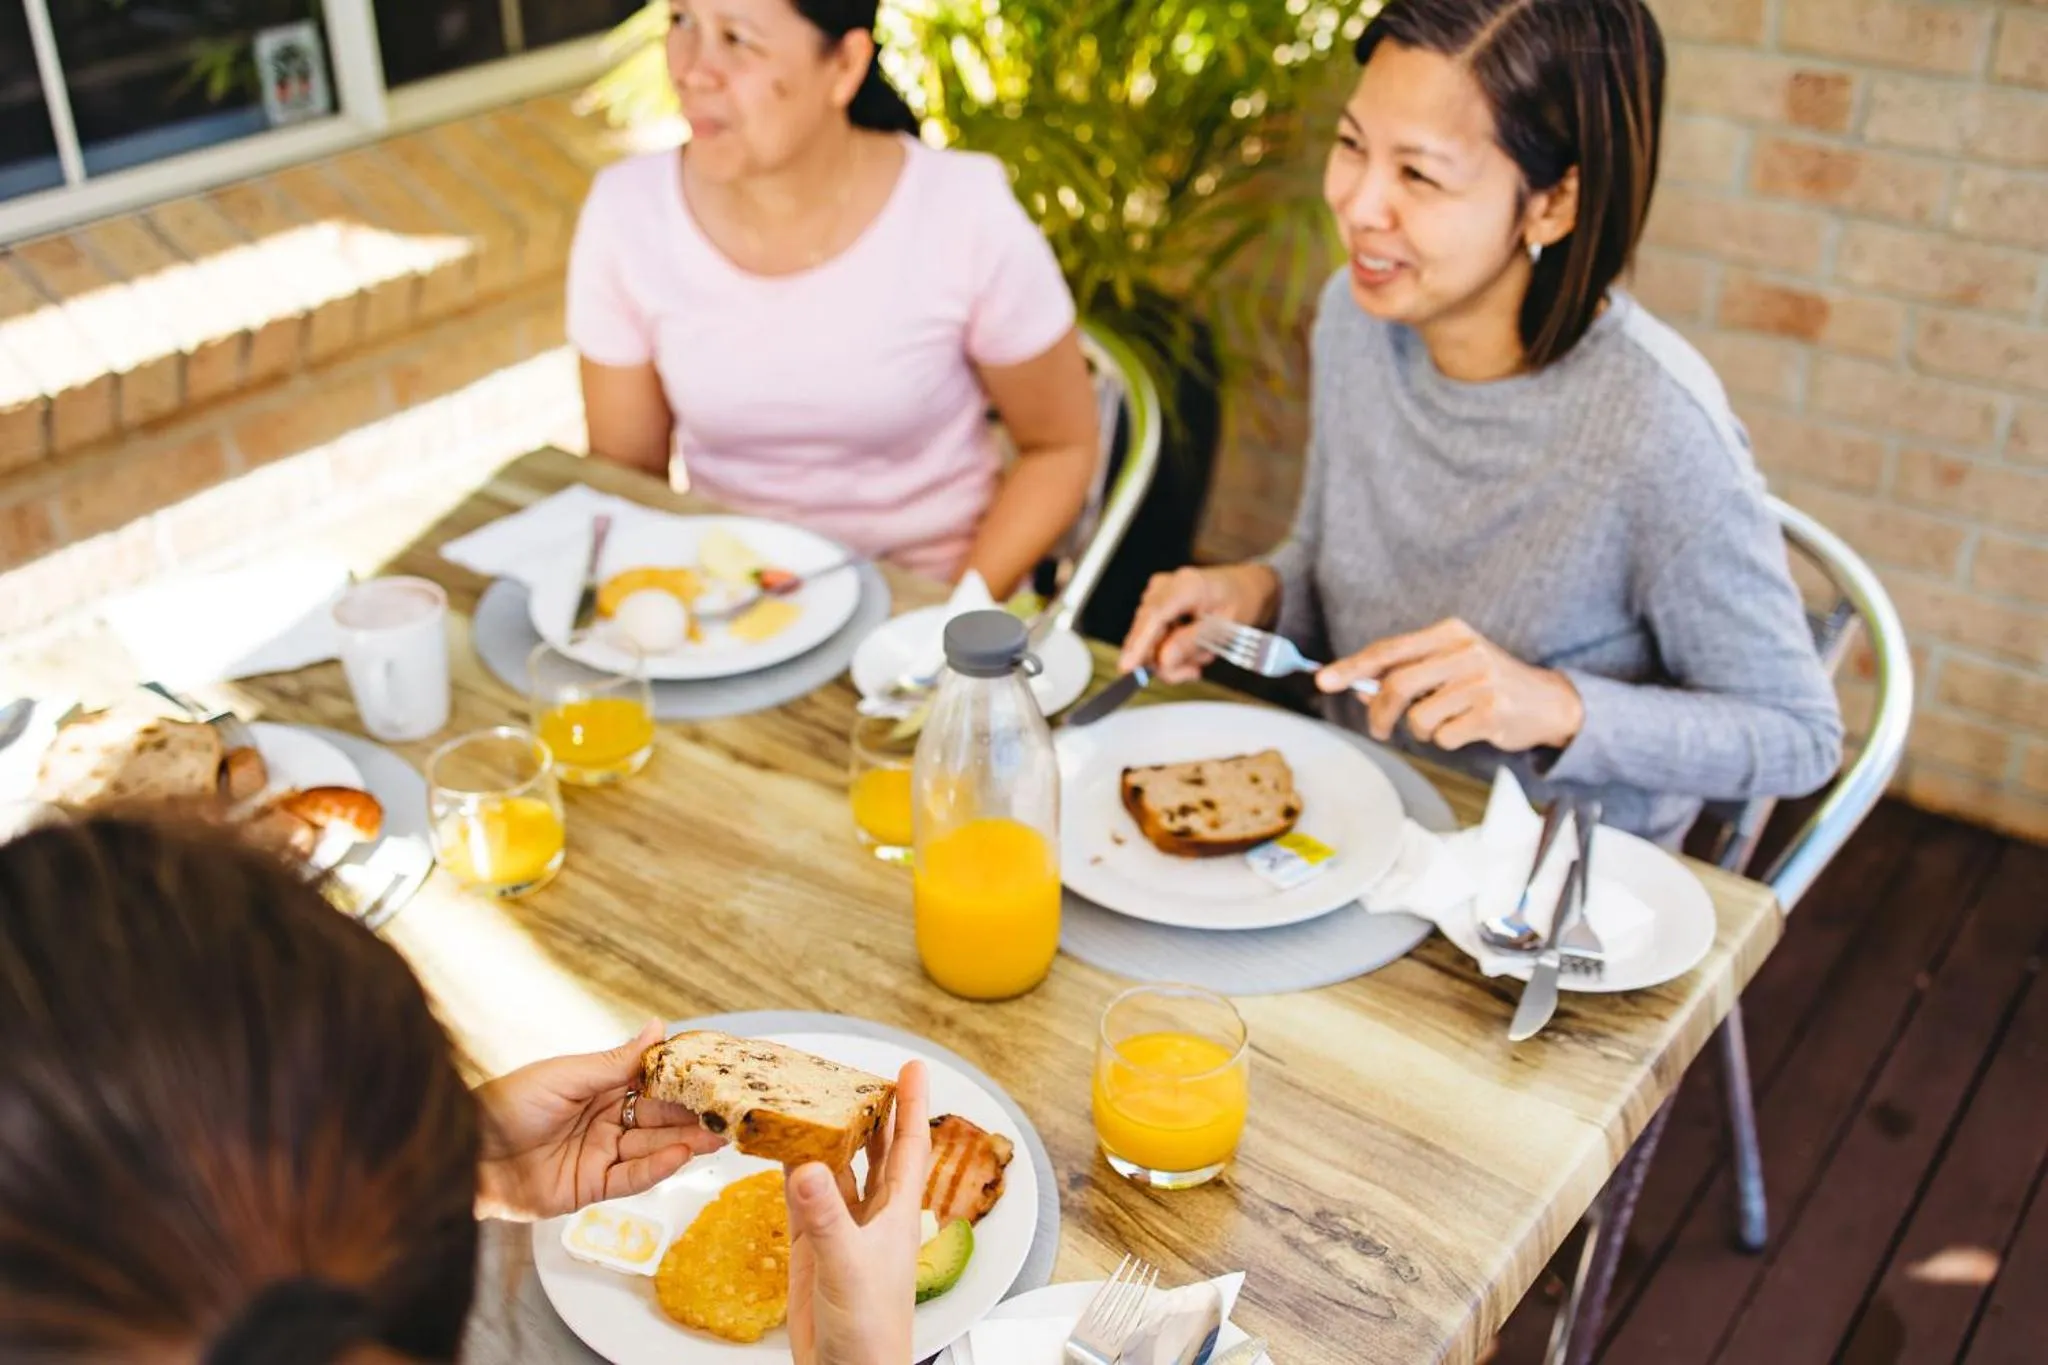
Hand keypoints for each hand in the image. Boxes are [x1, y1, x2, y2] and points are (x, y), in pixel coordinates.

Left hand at [474, 1021, 725, 1221]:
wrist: (464, 1155)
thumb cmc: (506, 1104)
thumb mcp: (565, 1076)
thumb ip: (617, 1061)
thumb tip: (659, 1026)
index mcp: (597, 1086)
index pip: (650, 1082)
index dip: (682, 1081)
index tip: (715, 1076)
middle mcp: (604, 1119)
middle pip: (658, 1118)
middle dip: (692, 1115)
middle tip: (728, 1113)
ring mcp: (598, 1154)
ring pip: (652, 1148)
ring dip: (685, 1142)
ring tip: (717, 1136)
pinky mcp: (590, 1188)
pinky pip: (631, 1178)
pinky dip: (657, 1168)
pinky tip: (681, 1156)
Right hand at [785, 1061, 931, 1364]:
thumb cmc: (871, 1332)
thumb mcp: (848, 1266)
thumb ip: (826, 1218)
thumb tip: (807, 1167)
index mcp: (896, 1213)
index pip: (909, 1146)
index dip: (913, 1105)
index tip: (914, 1067)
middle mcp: (872, 1215)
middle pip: (874, 1149)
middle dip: (870, 1111)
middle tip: (857, 1072)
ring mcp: (841, 1229)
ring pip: (836, 1169)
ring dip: (828, 1137)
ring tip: (817, 1097)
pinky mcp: (813, 1248)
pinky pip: (803, 1198)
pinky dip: (794, 1171)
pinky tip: (786, 1149)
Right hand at [1118, 564, 1280, 682]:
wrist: (1245, 587)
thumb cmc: (1240, 601)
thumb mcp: (1225, 628)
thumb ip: (1191, 643)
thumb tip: (1163, 659)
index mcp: (1186, 586)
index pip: (1154, 616)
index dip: (1138, 643)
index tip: (1127, 668)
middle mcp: (1164, 586)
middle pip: (1147, 633)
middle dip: (1168, 660)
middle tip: (1193, 670)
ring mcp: (1156, 595)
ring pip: (1149, 640)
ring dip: (1174, 657)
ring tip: (1200, 655)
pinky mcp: (1155, 606)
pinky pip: (1154, 638)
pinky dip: (1172, 650)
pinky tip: (1192, 648)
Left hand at [1316, 618, 1584, 753]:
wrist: (1549, 702)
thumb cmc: (1489, 684)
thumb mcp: (1449, 668)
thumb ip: (1407, 675)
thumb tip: (1359, 689)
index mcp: (1449, 633)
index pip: (1389, 649)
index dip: (1352, 666)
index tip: (1324, 681)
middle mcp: (1465, 651)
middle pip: (1396, 685)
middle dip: (1378, 713)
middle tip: (1379, 729)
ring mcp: (1480, 681)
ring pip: (1419, 717)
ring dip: (1420, 731)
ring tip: (1442, 724)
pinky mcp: (1492, 712)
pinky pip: (1444, 736)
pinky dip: (1446, 741)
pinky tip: (1467, 730)